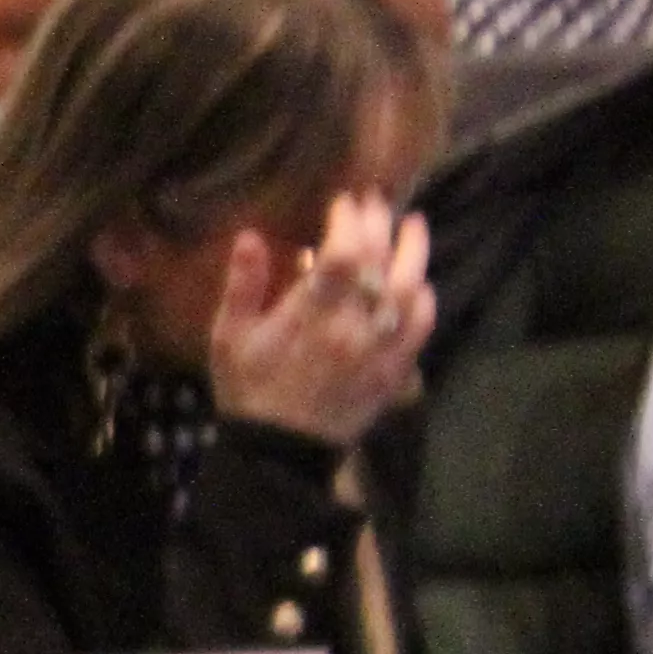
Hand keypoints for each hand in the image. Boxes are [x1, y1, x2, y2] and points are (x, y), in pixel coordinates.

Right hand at [202, 189, 432, 448]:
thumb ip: (242, 287)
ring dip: (415, 251)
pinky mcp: (396, 370)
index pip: (344, 253)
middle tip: (376, 201)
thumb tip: (248, 235)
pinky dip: (424, 297)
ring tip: (412, 225)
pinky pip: (421, 325)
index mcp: (310, 316)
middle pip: (380, 262)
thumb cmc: (249, 390)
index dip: (349, 220)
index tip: (344, 200)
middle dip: (380, 224)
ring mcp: (380, 349)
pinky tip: (418, 282)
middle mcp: (353, 327)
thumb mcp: (228, 338)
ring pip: (410, 287)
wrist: (280, 453)